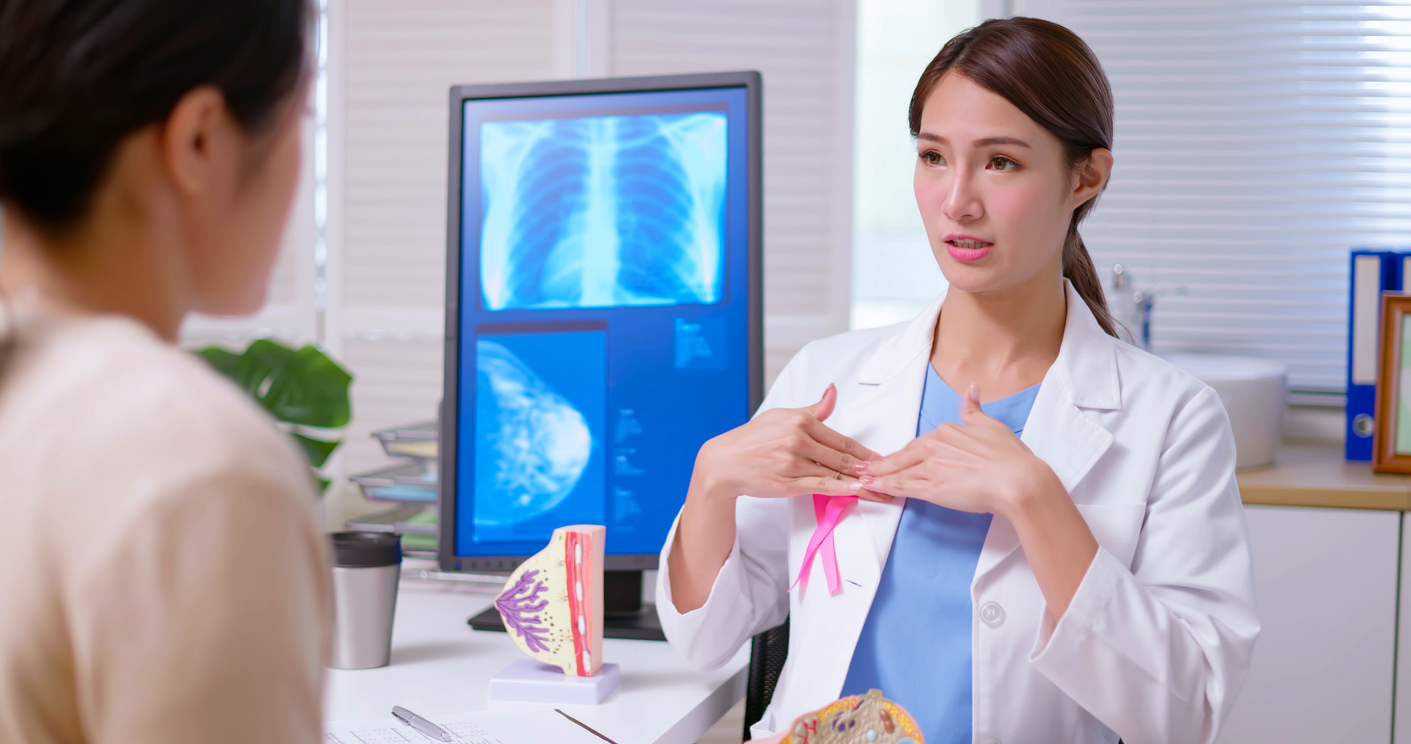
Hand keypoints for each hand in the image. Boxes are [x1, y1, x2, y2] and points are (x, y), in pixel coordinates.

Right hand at [695, 384, 889, 502]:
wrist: (724, 462)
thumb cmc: (752, 438)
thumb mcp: (781, 415)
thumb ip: (813, 409)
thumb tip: (833, 391)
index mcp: (800, 420)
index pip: (842, 439)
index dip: (865, 452)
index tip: (883, 459)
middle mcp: (798, 439)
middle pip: (843, 457)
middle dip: (870, 469)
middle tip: (891, 476)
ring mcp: (793, 462)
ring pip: (835, 473)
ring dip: (862, 482)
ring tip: (882, 489)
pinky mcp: (787, 482)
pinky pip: (821, 486)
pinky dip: (842, 489)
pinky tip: (858, 492)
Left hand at [855, 383, 1060, 516]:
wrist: (1017, 480)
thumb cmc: (1010, 457)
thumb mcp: (991, 425)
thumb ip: (974, 409)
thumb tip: (971, 388)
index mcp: (948, 431)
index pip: (919, 443)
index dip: (905, 453)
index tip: (893, 457)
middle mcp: (935, 446)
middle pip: (903, 455)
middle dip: (882, 462)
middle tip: (863, 467)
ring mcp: (931, 467)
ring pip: (899, 470)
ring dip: (878, 474)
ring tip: (861, 479)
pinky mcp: (931, 487)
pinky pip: (903, 486)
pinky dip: (886, 486)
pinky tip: (874, 488)